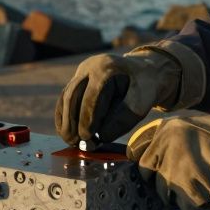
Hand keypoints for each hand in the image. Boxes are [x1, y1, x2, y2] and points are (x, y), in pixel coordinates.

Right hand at [55, 49, 180, 147]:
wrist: (144, 71)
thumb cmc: (145, 86)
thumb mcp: (142, 102)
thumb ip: (124, 119)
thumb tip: (102, 137)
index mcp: (106, 68)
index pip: (91, 95)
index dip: (87, 118)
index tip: (87, 137)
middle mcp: (89, 67)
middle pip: (73, 94)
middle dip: (72, 121)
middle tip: (74, 142)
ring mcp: (82, 72)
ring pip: (66, 97)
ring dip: (64, 120)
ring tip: (70, 140)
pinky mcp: (78, 81)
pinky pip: (65, 98)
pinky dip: (63, 116)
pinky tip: (65, 131)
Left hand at [126, 115, 209, 209]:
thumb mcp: (200, 125)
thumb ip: (177, 135)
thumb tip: (160, 147)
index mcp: (168, 130)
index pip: (139, 152)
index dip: (146, 163)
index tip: (149, 171)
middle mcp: (165, 150)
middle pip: (149, 175)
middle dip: (162, 181)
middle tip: (181, 182)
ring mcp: (173, 174)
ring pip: (165, 194)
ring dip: (180, 195)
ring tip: (202, 188)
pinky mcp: (186, 195)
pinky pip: (184, 207)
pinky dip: (195, 207)